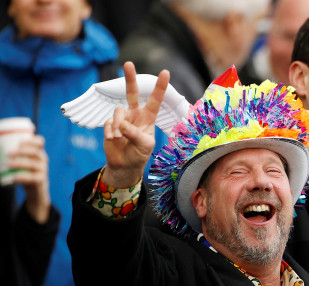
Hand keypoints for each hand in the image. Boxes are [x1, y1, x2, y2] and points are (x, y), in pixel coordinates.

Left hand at [7, 135, 50, 222]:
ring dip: (20, 163)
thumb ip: (13, 155)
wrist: (35, 190)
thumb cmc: (26, 172)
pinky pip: (32, 178)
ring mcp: (43, 170)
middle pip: (35, 152)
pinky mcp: (41, 180)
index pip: (40, 142)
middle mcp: (42, 159)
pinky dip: (23, 177)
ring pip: (33, 164)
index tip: (20, 142)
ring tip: (8, 164)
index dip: (31, 140)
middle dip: (22, 151)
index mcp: (38, 152)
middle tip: (9, 153)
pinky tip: (14, 177)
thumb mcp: (23, 161)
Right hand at [102, 61, 169, 186]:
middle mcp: (135, 114)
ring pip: (118, 112)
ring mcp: (122, 118)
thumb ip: (134, 133)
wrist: (124, 164)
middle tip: (128, 63)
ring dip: (117, 126)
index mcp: (148, 118)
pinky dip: (110, 131)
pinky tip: (113, 140)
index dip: (160, 87)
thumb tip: (121, 123)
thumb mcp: (144, 145)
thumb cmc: (139, 154)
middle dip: (130, 78)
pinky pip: (108, 122)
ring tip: (119, 138)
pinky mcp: (110, 123)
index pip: (155, 100)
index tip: (165, 72)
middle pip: (132, 93)